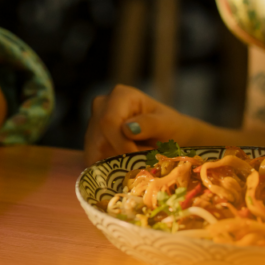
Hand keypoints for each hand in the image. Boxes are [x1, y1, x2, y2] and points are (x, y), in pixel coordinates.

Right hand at [84, 84, 198, 165]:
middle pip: (98, 138)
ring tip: (138, 163)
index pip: (109, 122)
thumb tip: (128, 129)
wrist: (171, 138)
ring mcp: (94, 123)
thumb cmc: (172, 128)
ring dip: (116, 164)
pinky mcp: (92, 141)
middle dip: (119, 157)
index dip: (121, 144)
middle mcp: (102, 106)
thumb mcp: (168, 125)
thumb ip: (151, 124)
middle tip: (143, 163)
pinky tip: (127, 167)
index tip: (139, 159)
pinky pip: (93, 160)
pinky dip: (109, 169)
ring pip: (94, 151)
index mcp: (120, 95)